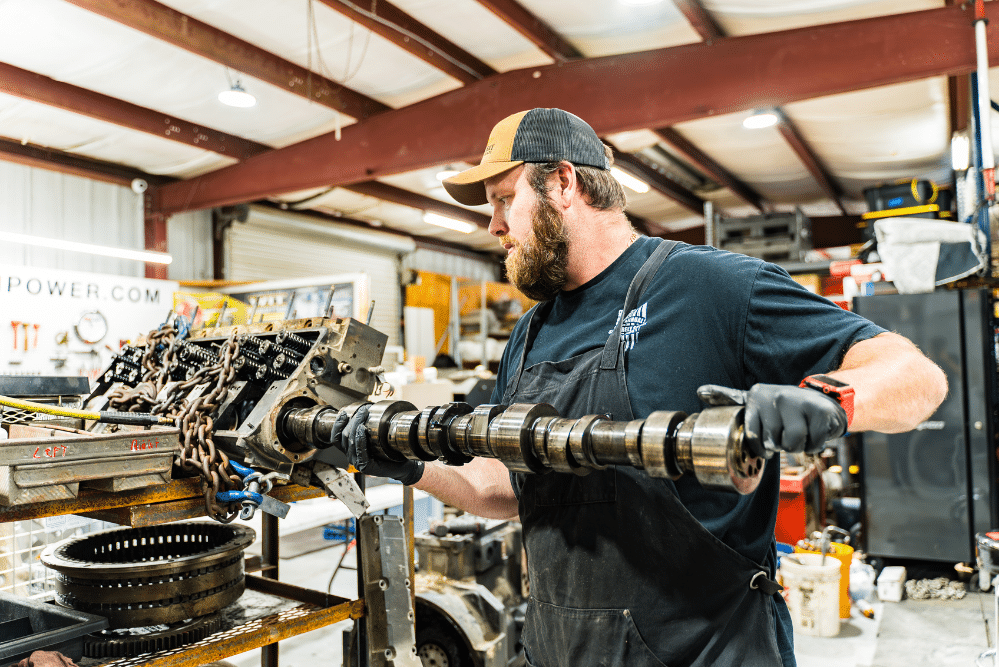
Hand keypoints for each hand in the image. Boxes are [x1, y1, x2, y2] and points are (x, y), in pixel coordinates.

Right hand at [329, 403, 424, 484]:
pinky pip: (360, 451)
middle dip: (352, 420)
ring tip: (363, 415)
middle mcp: (351, 455)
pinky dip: (360, 439)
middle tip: (363, 410)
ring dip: (356, 426)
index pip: (336, 437)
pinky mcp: (365, 466)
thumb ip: (367, 425)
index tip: (343, 413)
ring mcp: (357, 462)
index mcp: (350, 448)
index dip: (337, 425)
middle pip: (343, 436)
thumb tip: (365, 407)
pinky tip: (363, 429)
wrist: (405, 463)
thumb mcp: (376, 434)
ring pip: (350, 441)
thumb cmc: (391, 449)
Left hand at [697, 384, 847, 457]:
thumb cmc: (784, 409)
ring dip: (797, 446)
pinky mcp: (820, 412)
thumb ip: (729, 397)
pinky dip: (814, 445)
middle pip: (772, 441)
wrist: (824, 401)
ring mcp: (799, 401)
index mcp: (756, 395)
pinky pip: (812, 445)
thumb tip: (700, 391)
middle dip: (780, 444)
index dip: (760, 445)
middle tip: (786, 432)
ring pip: (791, 444)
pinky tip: (813, 431)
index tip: (767, 441)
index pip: (751, 434)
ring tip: (798, 432)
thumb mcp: (756, 402)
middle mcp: (776, 395)